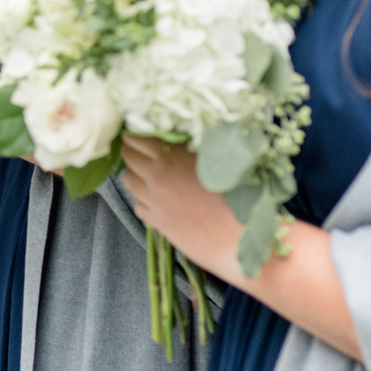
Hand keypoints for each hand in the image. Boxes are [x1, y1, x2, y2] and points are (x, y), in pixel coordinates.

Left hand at [121, 134, 362, 357]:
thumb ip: (195, 144)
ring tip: (158, 175)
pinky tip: (163, 199)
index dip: (139, 130)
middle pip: (128, 155)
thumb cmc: (242, 195)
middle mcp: (156, 175)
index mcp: (172, 155)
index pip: (137, 134)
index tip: (148, 130)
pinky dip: (145, 198)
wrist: (241, 240)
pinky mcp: (155, 222)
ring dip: (138, 174)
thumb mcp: (221, 158)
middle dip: (136, 150)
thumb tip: (184, 130)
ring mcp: (153, 200)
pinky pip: (138, 204)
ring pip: (128, 179)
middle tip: (151, 151)